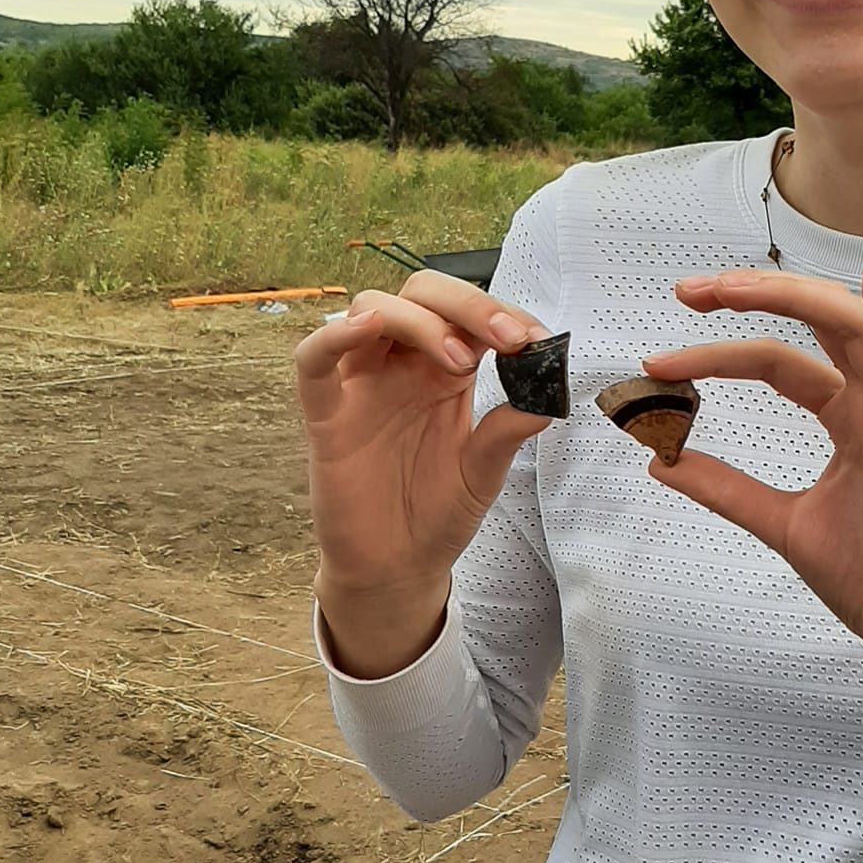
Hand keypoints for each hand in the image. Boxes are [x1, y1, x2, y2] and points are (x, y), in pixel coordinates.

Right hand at [295, 270, 552, 609]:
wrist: (397, 567)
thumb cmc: (437, 513)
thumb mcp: (484, 472)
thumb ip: (507, 430)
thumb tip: (549, 394)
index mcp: (444, 373)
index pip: (469, 317)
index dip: (502, 315)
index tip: (537, 339)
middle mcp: (402, 367)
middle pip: (422, 295)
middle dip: (467, 304)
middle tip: (505, 338)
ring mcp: (361, 384)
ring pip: (372, 310)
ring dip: (419, 320)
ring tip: (459, 362)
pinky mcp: (326, 413)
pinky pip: (313, 360)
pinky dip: (334, 335)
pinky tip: (366, 327)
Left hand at [641, 263, 862, 704]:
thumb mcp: (780, 524)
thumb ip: (725, 489)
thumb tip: (658, 462)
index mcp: (846, 421)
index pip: (777, 363)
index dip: (717, 354)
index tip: (658, 362)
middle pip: (817, 326)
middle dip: (754, 298)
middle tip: (686, 290)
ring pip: (856, 334)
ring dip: (796, 299)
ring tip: (732, 287)